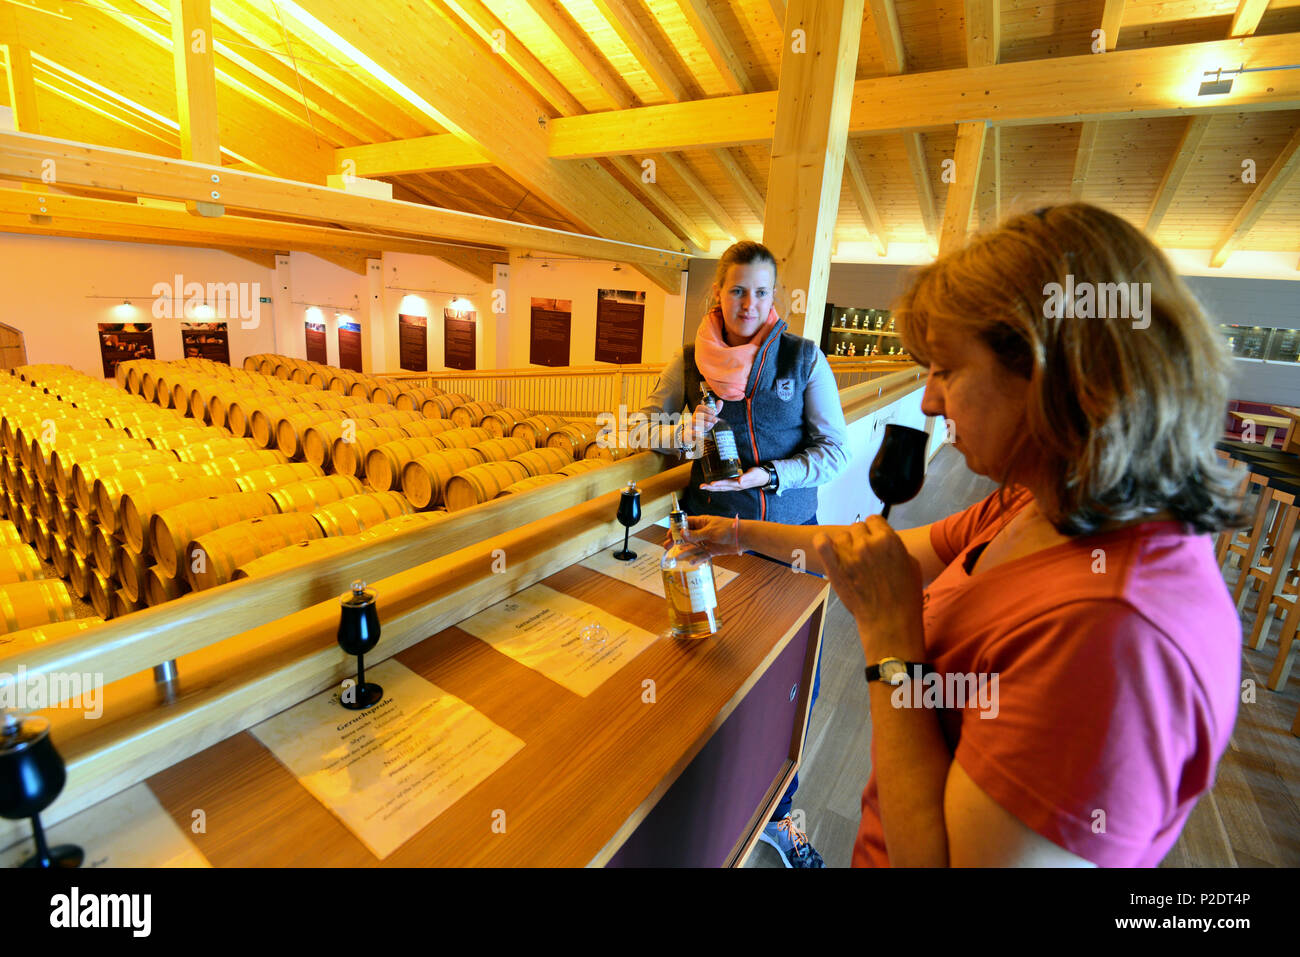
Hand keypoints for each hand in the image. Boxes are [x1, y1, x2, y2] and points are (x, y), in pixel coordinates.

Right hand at [661, 514, 742, 555]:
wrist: (743, 537)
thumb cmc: (727, 529)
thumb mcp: (709, 531)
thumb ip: (695, 535)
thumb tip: (681, 534)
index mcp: (701, 522)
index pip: (685, 524)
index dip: (676, 529)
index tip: (668, 535)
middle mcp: (703, 532)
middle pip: (687, 537)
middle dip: (677, 542)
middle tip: (667, 547)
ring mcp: (707, 541)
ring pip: (693, 547)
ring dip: (684, 551)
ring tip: (675, 557)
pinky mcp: (713, 550)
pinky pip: (703, 555)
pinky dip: (697, 559)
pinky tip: (690, 563)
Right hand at [680, 401, 721, 446]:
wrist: (697, 432)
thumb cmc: (704, 421)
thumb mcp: (711, 415)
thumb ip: (716, 409)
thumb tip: (720, 401)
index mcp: (698, 412)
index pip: (700, 407)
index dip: (707, 409)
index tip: (714, 413)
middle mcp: (694, 417)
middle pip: (698, 414)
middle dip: (708, 417)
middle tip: (715, 420)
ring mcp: (691, 424)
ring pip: (694, 422)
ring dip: (703, 423)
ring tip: (709, 425)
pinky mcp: (690, 432)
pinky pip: (691, 431)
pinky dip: (696, 432)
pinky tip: (700, 433)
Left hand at [700, 466, 767, 492]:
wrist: (764, 477)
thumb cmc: (758, 474)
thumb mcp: (753, 475)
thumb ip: (747, 477)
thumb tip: (740, 481)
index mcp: (739, 484)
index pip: (726, 484)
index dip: (718, 484)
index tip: (710, 484)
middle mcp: (735, 486)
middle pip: (721, 488)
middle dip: (710, 488)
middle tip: (701, 486)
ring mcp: (735, 486)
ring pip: (721, 488)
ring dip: (711, 488)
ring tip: (702, 487)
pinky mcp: (735, 484)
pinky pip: (724, 486)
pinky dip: (717, 486)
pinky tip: (711, 485)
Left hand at [812, 516, 924, 660]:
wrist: (890, 621)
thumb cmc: (906, 596)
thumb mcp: (911, 564)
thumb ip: (895, 546)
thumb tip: (884, 540)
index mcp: (888, 539)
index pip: (874, 520)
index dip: (875, 529)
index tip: (875, 539)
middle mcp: (867, 543)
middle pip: (857, 527)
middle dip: (861, 538)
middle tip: (865, 555)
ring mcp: (848, 555)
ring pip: (841, 537)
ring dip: (846, 545)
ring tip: (852, 560)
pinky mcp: (834, 568)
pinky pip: (821, 544)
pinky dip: (823, 542)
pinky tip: (826, 546)